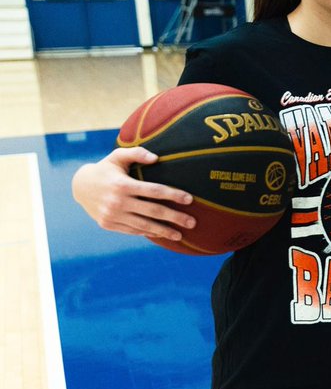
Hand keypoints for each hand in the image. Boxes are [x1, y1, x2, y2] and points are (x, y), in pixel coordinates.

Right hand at [72, 147, 195, 240]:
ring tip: (180, 235)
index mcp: (122, 184)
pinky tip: (161, 234)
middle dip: (175, 218)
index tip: (190, 199)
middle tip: (192, 222)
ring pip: (144, 225)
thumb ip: (136, 153)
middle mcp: (117, 202)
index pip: (154, 191)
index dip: (173, 195)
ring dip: (164, 231)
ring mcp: (112, 215)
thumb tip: (156, 158)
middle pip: (153, 211)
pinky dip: (148, 232)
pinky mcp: (108, 224)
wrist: (79, 186)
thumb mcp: (117, 156)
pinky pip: (132, 230)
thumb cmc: (105, 169)